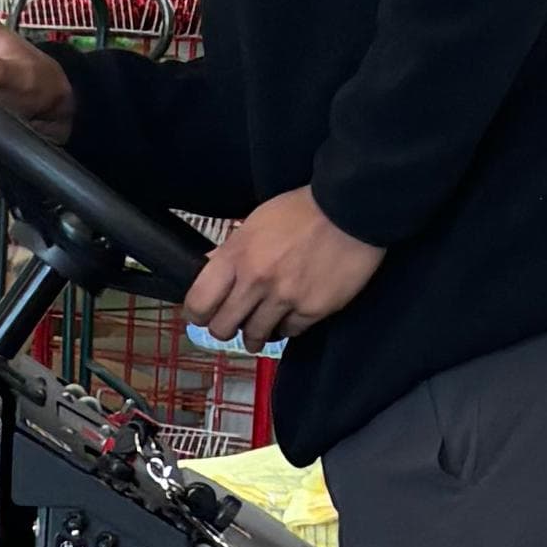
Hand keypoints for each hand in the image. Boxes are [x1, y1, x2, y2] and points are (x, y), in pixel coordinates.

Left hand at [183, 188, 383, 345]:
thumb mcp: (255, 222)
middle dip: (224, 329)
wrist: (350, 210)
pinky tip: (288, 315)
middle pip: (223, 328)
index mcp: (237, 255)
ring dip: (255, 334)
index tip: (202, 317)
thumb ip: (231, 250)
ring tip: (259, 329)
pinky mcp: (313, 309)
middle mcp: (256, 280)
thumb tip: (208, 267)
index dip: (196, 314)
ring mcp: (285, 297)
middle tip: (231, 325)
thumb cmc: (302, 211)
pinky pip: (289, 332)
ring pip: (255, 336)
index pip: (199, 302)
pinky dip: (287, 327)